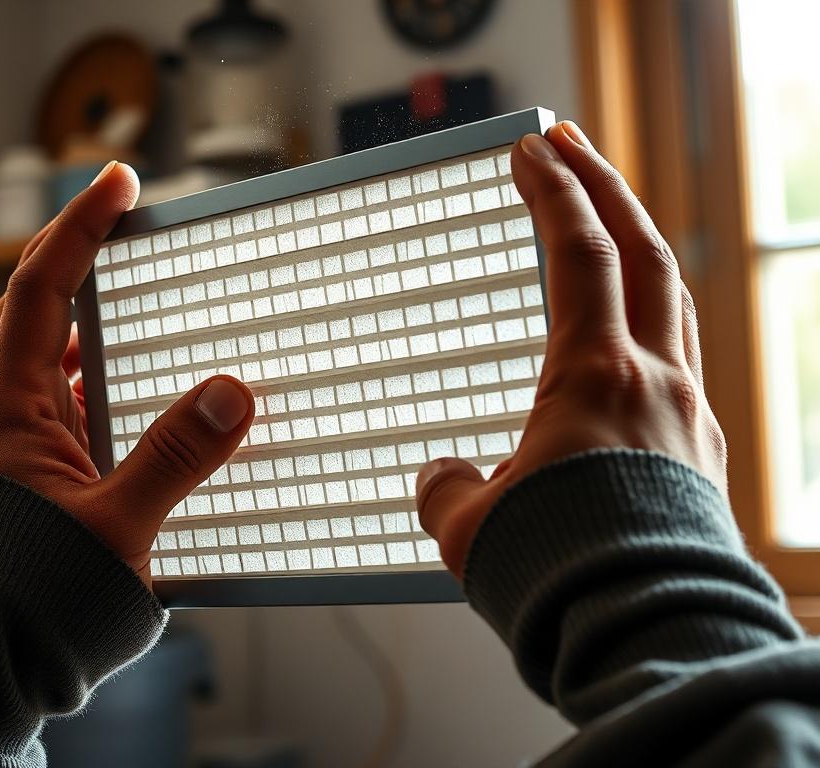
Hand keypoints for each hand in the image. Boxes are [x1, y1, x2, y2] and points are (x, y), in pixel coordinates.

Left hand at [0, 161, 255, 588]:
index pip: (41, 289)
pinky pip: (61, 394)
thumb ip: (176, 456)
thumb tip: (232, 391)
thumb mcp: (117, 527)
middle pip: (37, 306)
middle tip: (128, 216)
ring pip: (47, 351)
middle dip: (80, 252)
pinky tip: (131, 384)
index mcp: (7, 409)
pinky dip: (95, 370)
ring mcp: (10, 438)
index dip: (79, 227)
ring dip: (87, 313)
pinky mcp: (28, 464)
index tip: (116, 181)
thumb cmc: (38, 600)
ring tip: (136, 290)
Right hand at [415, 121, 726, 576]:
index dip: (553, 191)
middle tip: (571, 144)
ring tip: (605, 223)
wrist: (646, 635)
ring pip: (672, 301)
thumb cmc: (560, 576)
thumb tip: (445, 476)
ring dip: (637, 247)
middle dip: (604, 186)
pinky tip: (628, 341)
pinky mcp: (703, 457)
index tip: (530, 147)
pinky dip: (652, 326)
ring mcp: (688, 416)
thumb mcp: (470, 527)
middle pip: (642, 253)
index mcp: (592, 380)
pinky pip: (680, 364)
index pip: (577, 255)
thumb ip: (446, 489)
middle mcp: (652, 382)